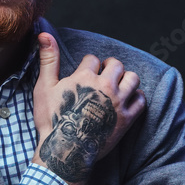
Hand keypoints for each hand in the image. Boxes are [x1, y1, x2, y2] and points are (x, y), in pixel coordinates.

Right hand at [32, 32, 145, 184]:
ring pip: (132, 79)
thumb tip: (44, 33)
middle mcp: (105, 86)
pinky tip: (129, 100)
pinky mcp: (127, 119)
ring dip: (126, 79)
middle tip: (105, 75)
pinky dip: (137, 97)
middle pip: (116, 65)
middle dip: (110, 67)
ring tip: (118, 85)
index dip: (88, 65)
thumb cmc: (52, 120)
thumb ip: (48, 59)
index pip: (92, 59)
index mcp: (85, 77)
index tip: (86, 73)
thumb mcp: (44, 88)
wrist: (65, 151)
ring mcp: (118, 103)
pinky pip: (141, 101)